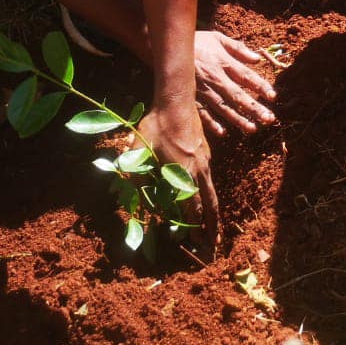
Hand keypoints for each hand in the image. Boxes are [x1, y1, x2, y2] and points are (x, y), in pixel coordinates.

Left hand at [138, 103, 217, 247]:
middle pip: (209, 205)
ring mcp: (205, 161)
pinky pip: (211, 180)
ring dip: (215, 213)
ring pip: (213, 193)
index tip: (196, 241)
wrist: (177, 99)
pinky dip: (212, 196)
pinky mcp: (206, 153)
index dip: (194, 226)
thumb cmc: (157, 124)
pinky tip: (208, 199)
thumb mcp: (140, 148)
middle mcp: (199, 170)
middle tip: (214, 245)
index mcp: (183, 172)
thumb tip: (129, 194)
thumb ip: (136, 173)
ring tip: (216, 229)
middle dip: (212, 227)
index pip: (192, 207)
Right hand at [193, 30, 276, 137]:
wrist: (168, 48)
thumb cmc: (196, 41)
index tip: (273, 96)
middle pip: (237, 95)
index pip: (246, 76)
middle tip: (269, 119)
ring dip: (237, 119)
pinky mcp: (190, 96)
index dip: (260, 85)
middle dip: (253, 108)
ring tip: (252, 129)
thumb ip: (238, 48)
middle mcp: (215, 77)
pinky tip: (223, 132)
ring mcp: (202, 89)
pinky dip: (211, 123)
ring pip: (222, 107)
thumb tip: (257, 58)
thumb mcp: (218, 38)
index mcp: (223, 62)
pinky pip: (202, 112)